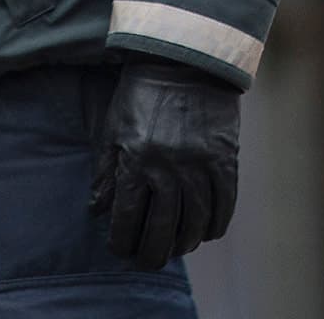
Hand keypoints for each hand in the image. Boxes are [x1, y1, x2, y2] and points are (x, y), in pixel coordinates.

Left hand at [90, 57, 240, 267]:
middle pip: (163, 229)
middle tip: (147, 262)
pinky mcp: (226, 161)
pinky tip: (204, 233)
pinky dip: (214, 226)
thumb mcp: (112, 129)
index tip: (119, 250)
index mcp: (135, 161)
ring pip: (194, 223)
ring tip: (175, 249)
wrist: (183, 62)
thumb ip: (106, 172)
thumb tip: (98, 211)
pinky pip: (224, 207)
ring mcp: (200, 166)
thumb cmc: (140, 96)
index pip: (127, 218)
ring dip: (184, 244)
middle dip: (152, 253)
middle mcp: (168, 168)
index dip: (122, 241)